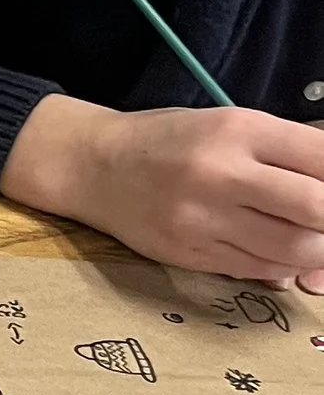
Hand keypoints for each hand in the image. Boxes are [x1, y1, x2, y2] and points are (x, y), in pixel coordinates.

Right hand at [1, 96, 323, 284]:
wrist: (93, 166)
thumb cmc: (170, 141)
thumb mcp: (229, 125)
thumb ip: (285, 153)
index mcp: (237, 129)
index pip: (321, 157)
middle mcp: (220, 173)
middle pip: (315, 208)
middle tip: (323, 219)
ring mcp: (202, 218)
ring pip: (292, 250)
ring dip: (315, 251)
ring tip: (308, 239)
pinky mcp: (190, 253)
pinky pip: (258, 270)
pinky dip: (282, 266)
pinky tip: (278, 252)